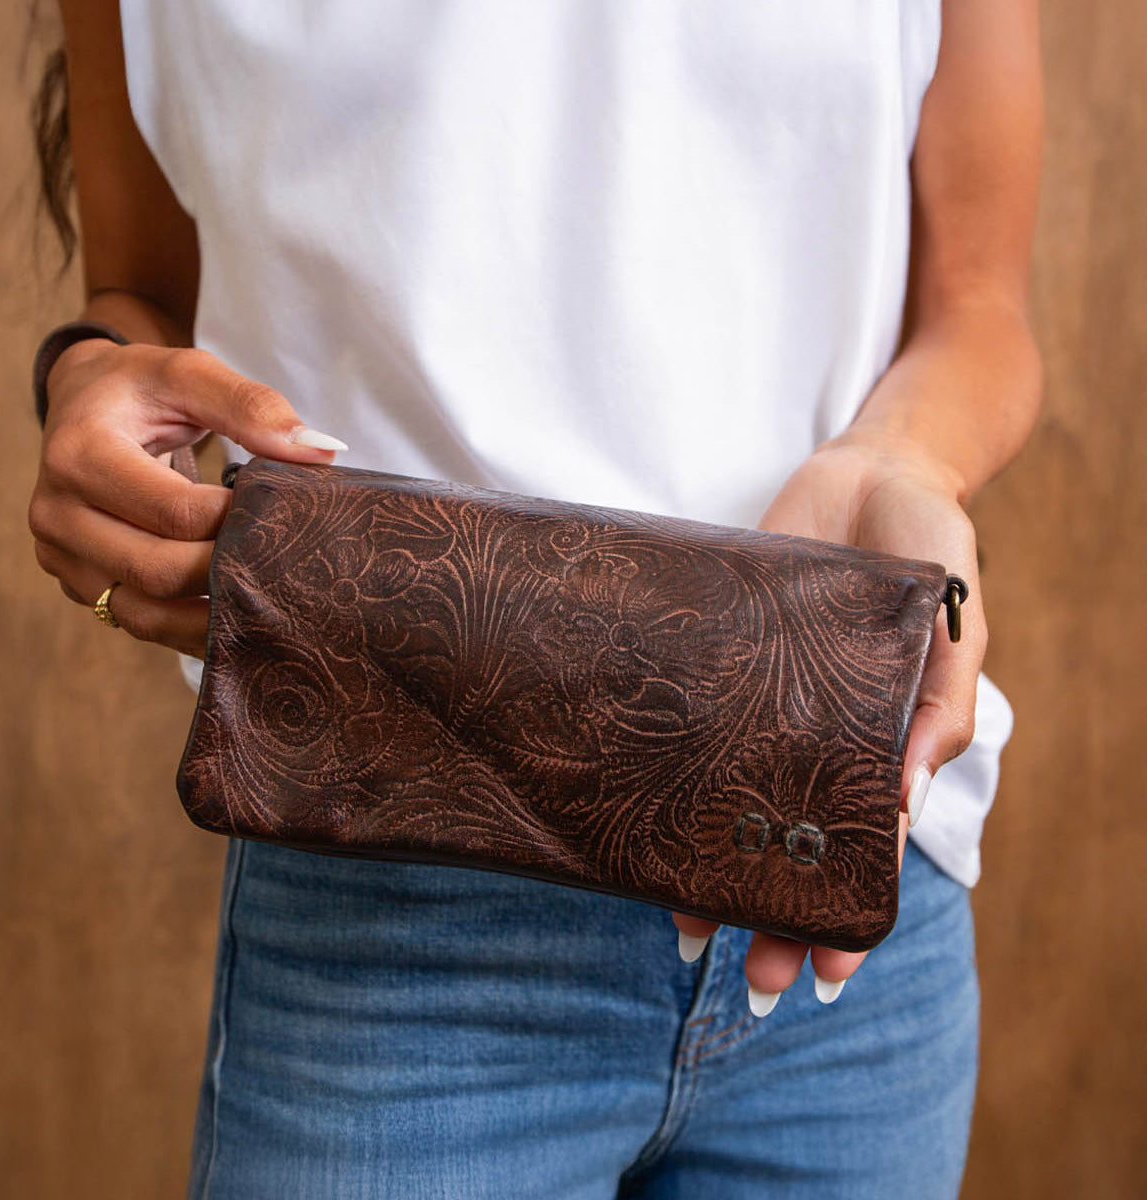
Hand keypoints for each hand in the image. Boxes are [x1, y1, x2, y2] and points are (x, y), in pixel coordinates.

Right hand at [28, 338, 348, 657]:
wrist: (84, 404)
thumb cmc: (142, 387)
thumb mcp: (191, 374)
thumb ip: (253, 407)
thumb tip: (321, 450)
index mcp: (79, 453)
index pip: (175, 512)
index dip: (237, 519)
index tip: (274, 510)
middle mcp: (55, 512)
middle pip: (158, 572)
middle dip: (227, 571)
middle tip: (278, 558)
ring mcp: (62, 556)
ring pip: (144, 615)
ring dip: (211, 614)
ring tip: (264, 595)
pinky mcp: (79, 584)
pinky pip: (139, 622)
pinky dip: (190, 625)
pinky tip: (234, 611)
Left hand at [672, 431, 987, 1011]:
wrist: (865, 469)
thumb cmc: (928, 546)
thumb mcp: (955, 623)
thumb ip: (941, 704)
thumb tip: (904, 798)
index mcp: (884, 743)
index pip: (863, 850)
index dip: (846, 915)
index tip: (824, 973)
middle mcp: (818, 738)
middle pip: (791, 846)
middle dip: (773, 913)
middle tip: (747, 975)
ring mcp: (764, 707)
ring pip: (732, 805)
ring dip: (712, 869)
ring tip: (683, 931)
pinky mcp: (720, 666)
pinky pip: (692, 732)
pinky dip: (672, 777)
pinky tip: (643, 815)